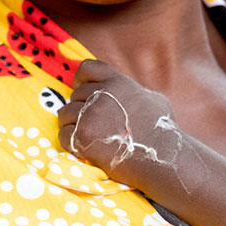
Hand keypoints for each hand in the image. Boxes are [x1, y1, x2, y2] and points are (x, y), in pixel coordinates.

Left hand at [58, 60, 183, 186]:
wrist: (161, 157)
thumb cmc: (162, 131)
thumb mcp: (154, 99)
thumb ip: (135, 90)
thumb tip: (127, 90)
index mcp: (117, 82)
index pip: (87, 68)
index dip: (81, 79)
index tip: (83, 90)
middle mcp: (101, 94)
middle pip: (75, 95)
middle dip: (80, 108)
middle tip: (94, 123)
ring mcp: (91, 115)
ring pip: (65, 114)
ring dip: (72, 124)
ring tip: (88, 135)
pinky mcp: (82, 137)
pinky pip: (63, 135)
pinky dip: (70, 142)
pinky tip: (84, 147)